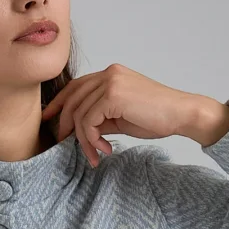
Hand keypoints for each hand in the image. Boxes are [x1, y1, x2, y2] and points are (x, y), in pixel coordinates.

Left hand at [41, 64, 228, 165]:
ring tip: (96, 155)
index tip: (49, 119)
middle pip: (73, 99)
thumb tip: (80, 131)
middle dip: (64, 125)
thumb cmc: (156, 117)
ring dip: (83, 141)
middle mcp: (108, 73)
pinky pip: (88, 121)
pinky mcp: (113, 95)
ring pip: (79, 113)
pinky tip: (105, 149)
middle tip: (64, 145)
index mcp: (110, 75)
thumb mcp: (121, 118)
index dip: (59, 103)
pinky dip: (91, 139)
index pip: (76, 86)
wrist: (180, 114)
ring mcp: (110, 82)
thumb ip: (100, 119)